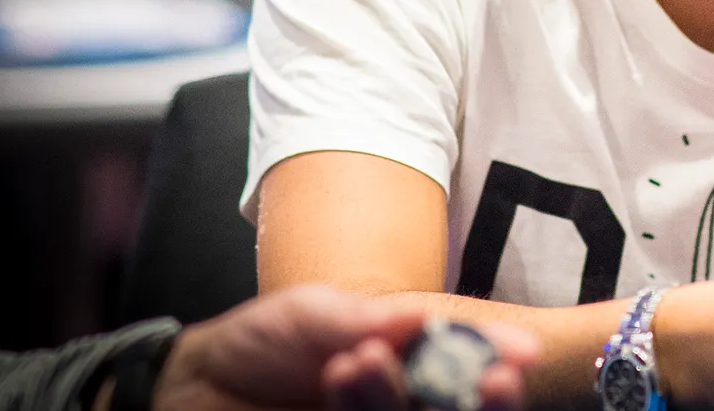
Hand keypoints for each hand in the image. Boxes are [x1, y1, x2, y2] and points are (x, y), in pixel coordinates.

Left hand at [146, 284, 538, 410]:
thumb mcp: (315, 312)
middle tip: (488, 375)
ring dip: (395, 395)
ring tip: (355, 357)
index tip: (520, 354)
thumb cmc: (264, 339)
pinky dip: (362, 409)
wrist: (193, 383)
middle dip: (477, 399)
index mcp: (410, 362)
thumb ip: (368, 317)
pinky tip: (341, 377)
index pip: (472, 368)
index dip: (500, 362)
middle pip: (456, 410)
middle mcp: (400, 403)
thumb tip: (423, 315)